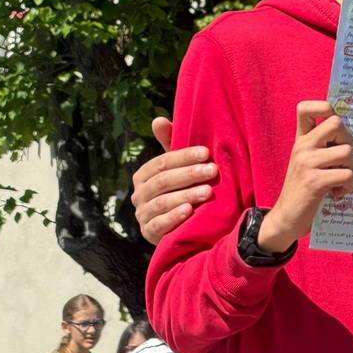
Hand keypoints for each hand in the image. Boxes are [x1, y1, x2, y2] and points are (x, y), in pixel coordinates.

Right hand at [131, 116, 217, 244]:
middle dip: (189, 174)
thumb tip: (157, 119)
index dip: (184, 156)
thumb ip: (169, 144)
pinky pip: (159, 224)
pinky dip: (174, 217)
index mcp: (144, 175)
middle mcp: (139, 195)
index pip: (162, 163)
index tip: (206, 152)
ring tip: (207, 191)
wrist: (179, 226)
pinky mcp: (148, 233)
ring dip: (186, 195)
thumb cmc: (180, 188)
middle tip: (212, 170)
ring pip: (162, 202)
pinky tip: (189, 211)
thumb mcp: (177, 167)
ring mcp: (142, 215)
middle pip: (163, 181)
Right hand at [258, 101, 352, 252]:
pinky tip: (337, 193)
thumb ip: (322, 145)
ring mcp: (307, 163)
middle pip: (337, 123)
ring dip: (351, 169)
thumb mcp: (308, 161)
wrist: (286, 218)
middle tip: (342, 160)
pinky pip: (346, 175)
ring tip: (340, 180)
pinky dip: (348, 186)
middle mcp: (302, 147)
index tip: (334, 129)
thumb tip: (350, 134)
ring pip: (347, 151)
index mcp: (301, 139)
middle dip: (348, 141)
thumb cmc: (303, 189)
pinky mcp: (314, 182)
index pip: (306, 107)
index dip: (324, 107)